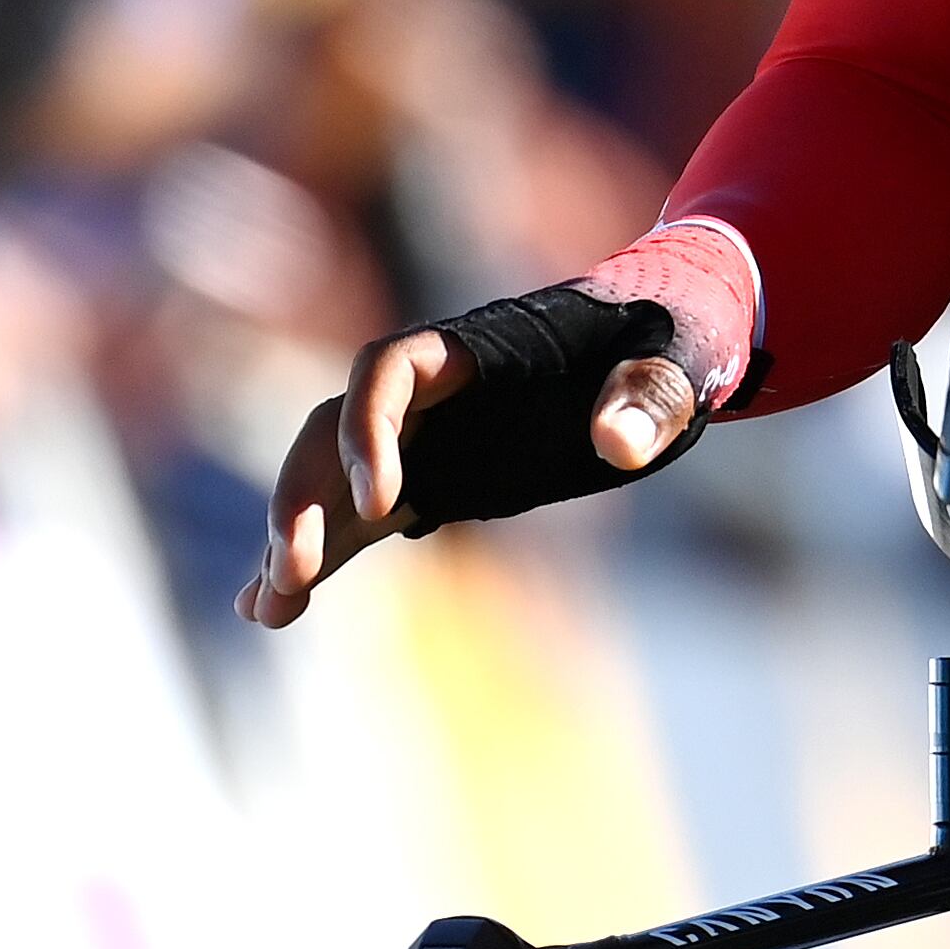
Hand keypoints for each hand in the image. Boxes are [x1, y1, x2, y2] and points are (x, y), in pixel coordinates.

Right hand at [237, 221, 758, 627]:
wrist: (672, 339)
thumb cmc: (673, 336)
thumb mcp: (679, 359)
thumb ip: (649, 395)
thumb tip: (619, 443)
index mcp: (477, 346)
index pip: (386, 370)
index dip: (367, 430)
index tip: (383, 503)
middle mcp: (433, 391)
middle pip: (332, 429)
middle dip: (303, 496)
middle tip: (295, 572)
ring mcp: (429, 437)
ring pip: (333, 480)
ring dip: (297, 536)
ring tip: (270, 609)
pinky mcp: (438, 480)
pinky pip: (361, 518)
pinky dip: (321, 557)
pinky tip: (271, 612)